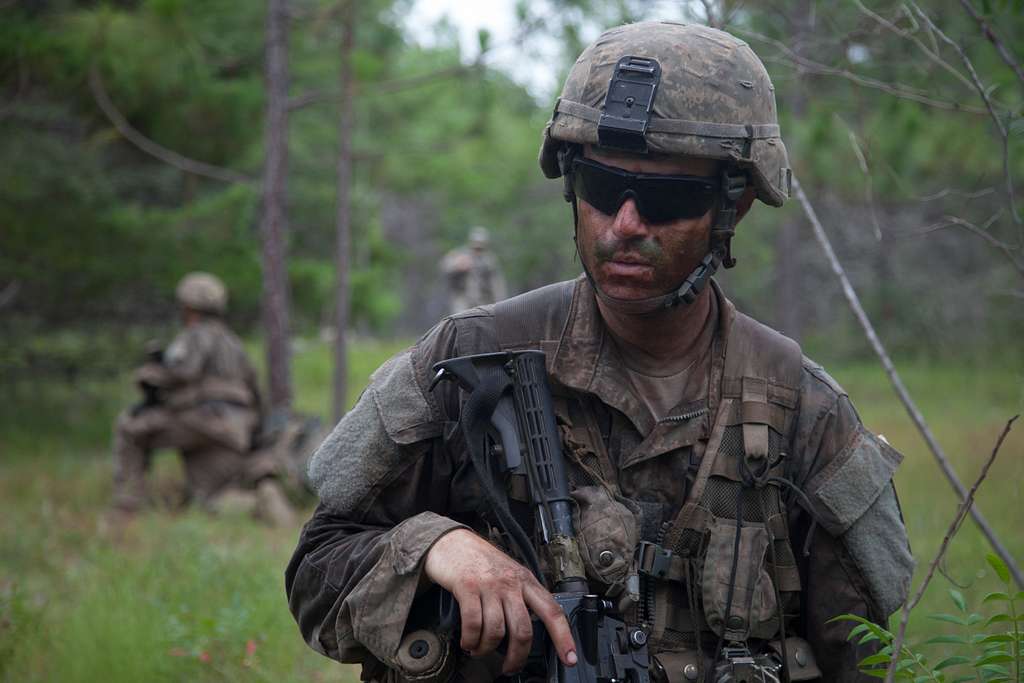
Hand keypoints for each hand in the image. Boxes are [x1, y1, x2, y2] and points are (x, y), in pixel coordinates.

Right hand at [423, 528, 576, 673]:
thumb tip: (529, 631)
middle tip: (510, 667)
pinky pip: (473, 624)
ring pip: (497, 631)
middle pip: (523, 630)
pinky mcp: (467, 587)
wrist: (453, 542)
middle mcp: (511, 583)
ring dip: (487, 649)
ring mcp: (489, 585)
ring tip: (480, 650)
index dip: (563, 637)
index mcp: (526, 581)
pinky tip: (468, 642)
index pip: (552, 611)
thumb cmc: (482, 562)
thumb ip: (522, 597)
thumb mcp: (510, 574)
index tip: (569, 658)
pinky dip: (470, 640)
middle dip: (517, 657)